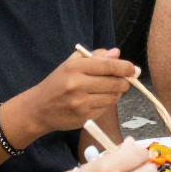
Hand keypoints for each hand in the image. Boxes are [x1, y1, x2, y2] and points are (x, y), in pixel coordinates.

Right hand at [14, 48, 135, 140]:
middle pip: (114, 82)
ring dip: (116, 93)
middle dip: (124, 81)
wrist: (38, 109)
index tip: (133, 68)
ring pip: (113, 97)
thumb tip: (117, 53)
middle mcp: (77, 85)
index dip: (125, 67)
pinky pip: (105, 109)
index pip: (108, 66)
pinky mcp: (83, 118)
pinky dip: (107, 104)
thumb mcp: (71, 64)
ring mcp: (80, 103)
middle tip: (124, 80)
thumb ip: (95, 56)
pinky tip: (98, 100)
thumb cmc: (57, 82)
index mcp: (75, 67)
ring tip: (109, 90)